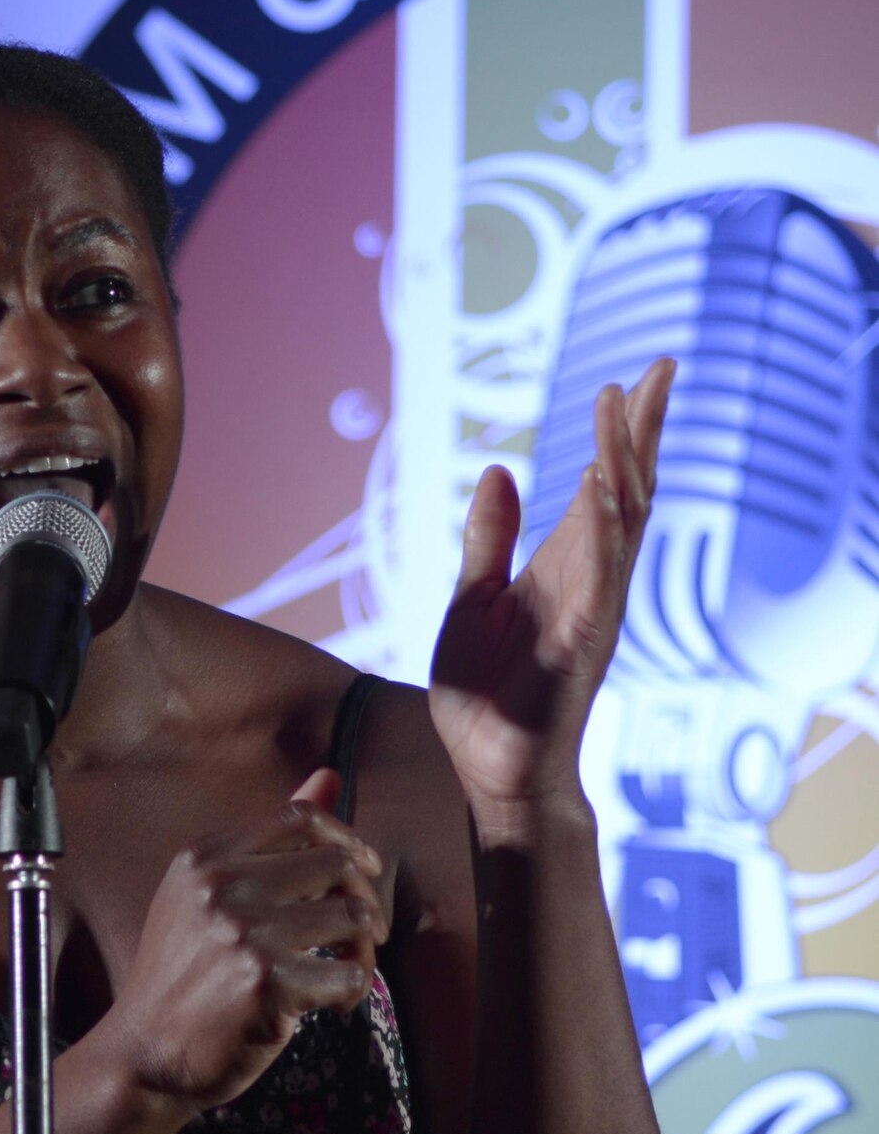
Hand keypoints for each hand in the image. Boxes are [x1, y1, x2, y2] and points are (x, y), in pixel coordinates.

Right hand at [108, 769, 385, 1111]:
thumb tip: (330, 775)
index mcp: (206, 857)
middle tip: (363, 936)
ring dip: (363, 950)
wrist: (145, 1056)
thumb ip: (270, 840)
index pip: (300, 818)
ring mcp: (245, 933)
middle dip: (363, 900)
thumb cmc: (184, 979)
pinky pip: (350, 973)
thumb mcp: (207, 897)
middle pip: (336, 862)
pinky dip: (353, 992)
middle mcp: (223, 886)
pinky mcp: (268, 983)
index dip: (345, 839)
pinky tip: (333, 1007)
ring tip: (344, 972)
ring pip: (352, 915)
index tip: (362, 871)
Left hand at [428, 357, 673, 825]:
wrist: (488, 766)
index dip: (623, 434)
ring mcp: (593, 608)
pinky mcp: (581, 640)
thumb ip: (489, 538)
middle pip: (629, 489)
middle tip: (662, 366)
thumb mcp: (471, 598)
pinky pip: (600, 574)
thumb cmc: (484, 693)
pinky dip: (602, 527)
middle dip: (644, 429)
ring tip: (624, 403)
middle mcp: (590, 580)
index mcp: (564, 566)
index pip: (605, 487)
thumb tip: (502, 470)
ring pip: (620, 521)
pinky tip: (601, 483)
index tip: (638, 378)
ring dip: (622, 460)